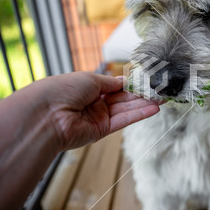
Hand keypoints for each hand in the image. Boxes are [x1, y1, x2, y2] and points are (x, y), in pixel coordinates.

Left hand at [37, 72, 159, 150]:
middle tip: (161, 90)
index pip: (115, 85)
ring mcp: (99, 117)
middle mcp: (94, 103)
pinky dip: (139, 115)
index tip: (148, 80)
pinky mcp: (102, 131)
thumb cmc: (62, 90)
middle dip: (142, 94)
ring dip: (145, 104)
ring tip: (164, 99)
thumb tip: (125, 80)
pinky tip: (154, 109)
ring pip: (126, 109)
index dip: (131, 83)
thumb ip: (111, 82)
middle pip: (124, 98)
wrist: (46, 115)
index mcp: (88, 87)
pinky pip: (124, 121)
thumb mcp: (90, 79)